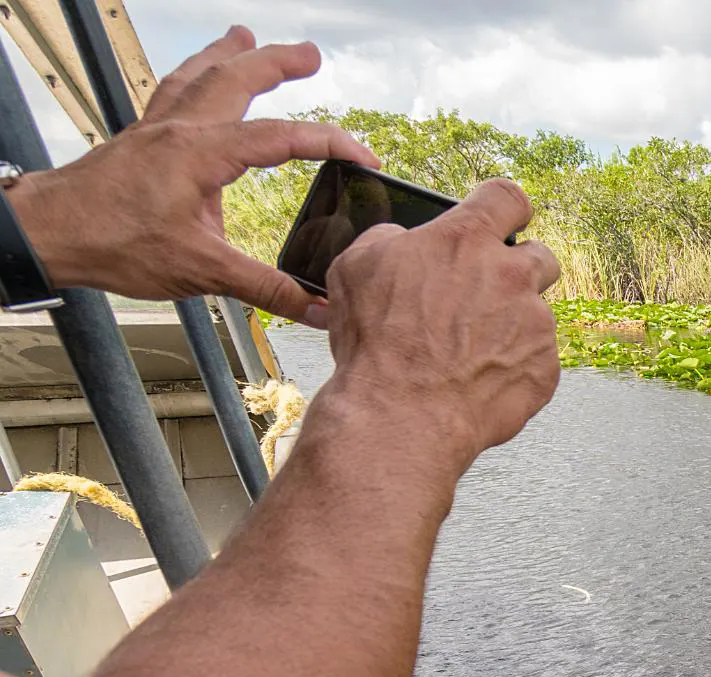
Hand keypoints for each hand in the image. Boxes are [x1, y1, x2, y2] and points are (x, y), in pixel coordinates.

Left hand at [7, 26, 377, 324]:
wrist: (49, 232)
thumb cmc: (114, 244)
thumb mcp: (201, 271)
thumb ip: (265, 289)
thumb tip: (316, 308)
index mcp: (201, 153)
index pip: (281, 137)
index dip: (330, 143)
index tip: (364, 156)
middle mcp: (179, 130)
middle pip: (236, 78)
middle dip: (278, 62)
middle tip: (310, 54)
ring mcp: (155, 128)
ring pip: (198, 74)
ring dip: (228, 54)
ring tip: (247, 38)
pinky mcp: (138, 138)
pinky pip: (171, 90)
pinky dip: (191, 75)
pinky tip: (194, 79)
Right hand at [315, 179, 561, 471]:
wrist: (401, 416)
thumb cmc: (376, 344)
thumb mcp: (357, 268)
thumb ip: (391, 239)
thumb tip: (405, 239)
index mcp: (466, 241)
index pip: (507, 198)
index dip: (504, 208)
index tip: (501, 220)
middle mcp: (511, 275)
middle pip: (540, 255)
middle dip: (519, 270)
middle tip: (488, 294)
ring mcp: (535, 324)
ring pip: (537, 314)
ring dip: (512, 325)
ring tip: (469, 352)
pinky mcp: (545, 369)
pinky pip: (537, 361)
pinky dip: (514, 368)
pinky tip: (478, 381)